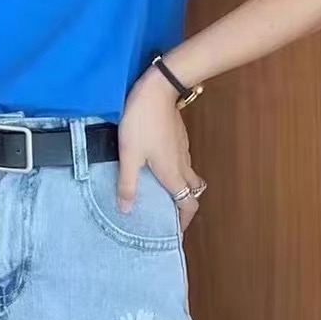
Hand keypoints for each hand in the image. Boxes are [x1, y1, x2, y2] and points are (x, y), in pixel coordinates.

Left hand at [116, 65, 204, 233]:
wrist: (158, 89)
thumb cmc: (142, 123)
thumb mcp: (129, 154)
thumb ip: (127, 183)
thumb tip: (126, 210)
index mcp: (172, 174)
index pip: (189, 204)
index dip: (185, 221)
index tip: (175, 230)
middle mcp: (183, 164)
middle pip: (194, 191)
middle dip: (186, 204)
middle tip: (169, 211)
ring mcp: (183, 148)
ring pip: (189, 174)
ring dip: (181, 186)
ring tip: (162, 190)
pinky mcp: (180, 136)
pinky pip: (183, 160)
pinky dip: (177, 169)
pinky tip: (158, 163)